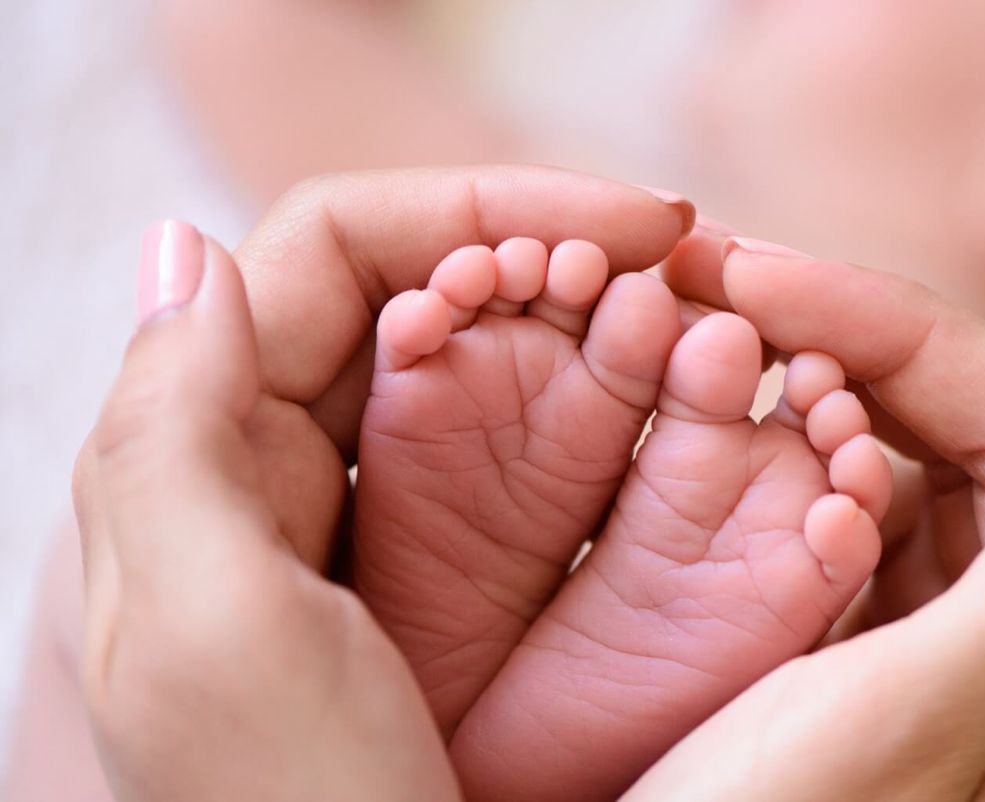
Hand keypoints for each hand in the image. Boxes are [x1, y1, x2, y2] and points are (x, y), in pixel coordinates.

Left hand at [68, 167, 692, 800]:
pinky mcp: (483, 598)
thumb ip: (168, 434)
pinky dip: (642, 435)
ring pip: (511, 378)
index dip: (483, 205)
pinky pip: (560, 477)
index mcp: (220, 458)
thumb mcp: (203, 633)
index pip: (337, 253)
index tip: (631, 221)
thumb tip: (197, 252)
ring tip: (730, 346)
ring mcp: (404, 536)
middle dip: (571, 265)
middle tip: (696, 278)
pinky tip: (725, 434)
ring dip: (622, 340)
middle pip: (437, 299)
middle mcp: (312, 477)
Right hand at [648, 235, 984, 799]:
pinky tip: (721, 446)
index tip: (762, 280)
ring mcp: (973, 662)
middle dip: (854, 350)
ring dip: (816, 404)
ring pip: (918, 477)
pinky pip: (864, 538)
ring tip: (703, 352)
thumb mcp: (907, 731)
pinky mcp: (897, 674)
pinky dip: (794, 479)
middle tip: (713, 288)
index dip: (909, 332)